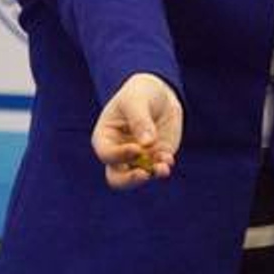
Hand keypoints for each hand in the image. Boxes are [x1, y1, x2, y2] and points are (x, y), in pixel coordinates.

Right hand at [91, 73, 182, 190]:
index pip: (106, 154)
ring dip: (152, 173)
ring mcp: (138, 158)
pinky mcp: (156, 158)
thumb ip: (140, 120)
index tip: (136, 148)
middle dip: (129, 180)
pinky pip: (158, 169)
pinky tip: (168, 159)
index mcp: (105, 138)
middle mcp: (119, 153)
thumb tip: (148, 143)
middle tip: (144, 174)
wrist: (159, 94)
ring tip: (163, 167)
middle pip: (116, 178)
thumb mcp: (136, 101)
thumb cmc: (139, 94)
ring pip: (139, 177)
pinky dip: (163, 167)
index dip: (119, 155)